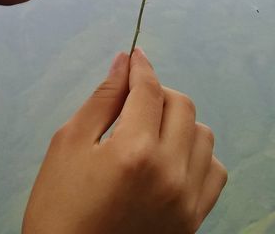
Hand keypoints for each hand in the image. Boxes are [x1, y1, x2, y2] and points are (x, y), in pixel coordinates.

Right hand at [22, 47, 227, 232]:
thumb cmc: (59, 210)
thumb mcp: (68, 146)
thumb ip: (102, 101)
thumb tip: (124, 64)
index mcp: (134, 152)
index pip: (149, 90)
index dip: (142, 68)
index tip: (136, 57)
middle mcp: (169, 173)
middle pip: (183, 106)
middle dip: (159, 93)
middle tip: (134, 100)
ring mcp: (187, 200)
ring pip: (204, 136)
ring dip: (181, 123)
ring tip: (150, 133)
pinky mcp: (194, 220)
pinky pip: (215, 172)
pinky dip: (198, 157)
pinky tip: (171, 160)